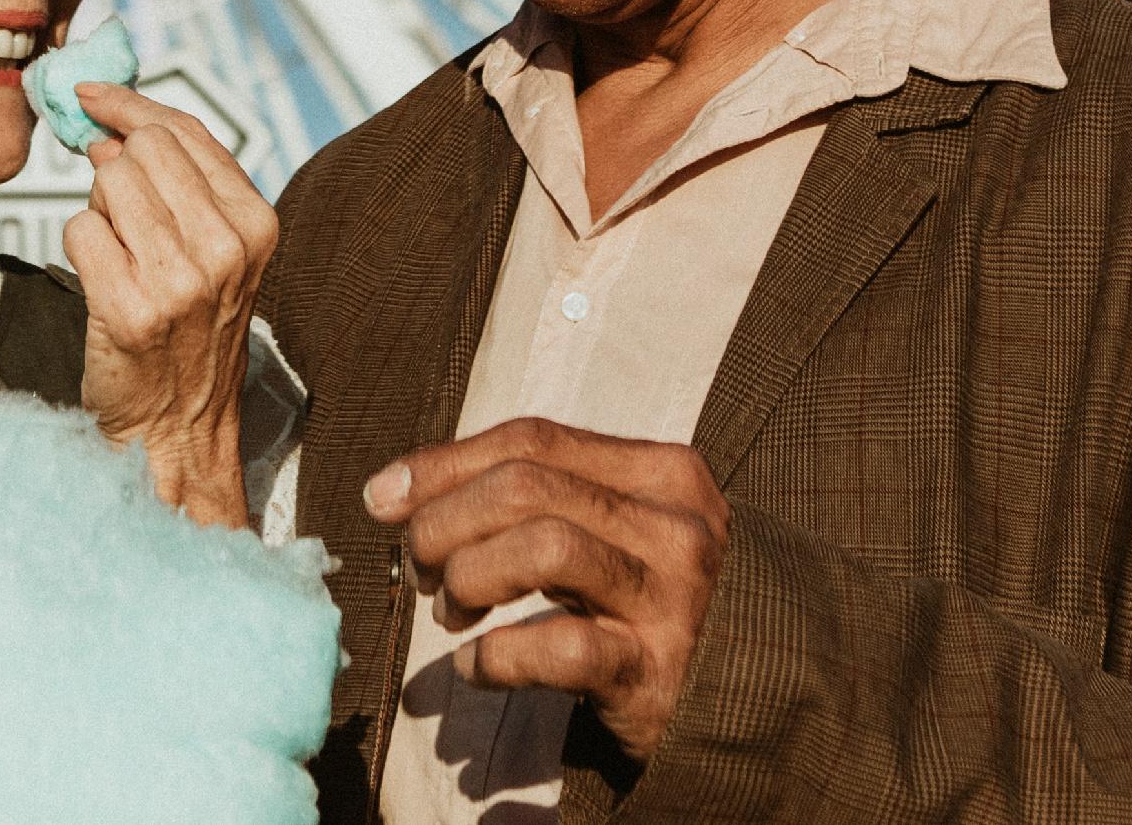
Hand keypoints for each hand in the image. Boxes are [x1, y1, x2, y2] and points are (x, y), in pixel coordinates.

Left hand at [64, 82, 277, 529]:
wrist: (175, 428)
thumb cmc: (189, 333)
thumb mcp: (218, 253)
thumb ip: (185, 184)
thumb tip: (116, 125)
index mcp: (254, 225)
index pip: (184, 131)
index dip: (129, 105)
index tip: (92, 95)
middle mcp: (224, 249)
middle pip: (141, 149)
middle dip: (112, 163)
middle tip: (112, 201)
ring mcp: (178, 281)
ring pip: (107, 183)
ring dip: (98, 210)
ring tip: (119, 254)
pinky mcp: (127, 309)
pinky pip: (79, 232)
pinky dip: (81, 248)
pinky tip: (104, 282)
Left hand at [367, 419, 727, 759]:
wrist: (747, 692)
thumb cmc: (647, 597)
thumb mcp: (609, 527)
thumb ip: (527, 495)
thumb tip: (393, 490)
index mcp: (662, 471)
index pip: (532, 439)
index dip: (445, 462)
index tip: (385, 497)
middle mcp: (674, 525)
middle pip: (527, 486)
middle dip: (446, 522)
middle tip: (419, 569)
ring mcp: (672, 599)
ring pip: (544, 548)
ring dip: (470, 576)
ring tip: (451, 611)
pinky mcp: (655, 673)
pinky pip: (559, 649)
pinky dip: (496, 655)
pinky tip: (475, 666)